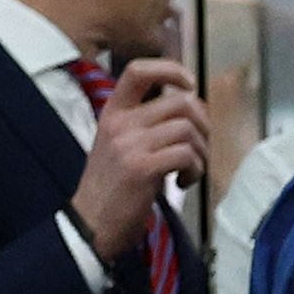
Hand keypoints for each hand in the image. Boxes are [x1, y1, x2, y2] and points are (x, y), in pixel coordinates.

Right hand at [72, 61, 211, 264]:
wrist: (90, 224)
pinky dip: (195, 169)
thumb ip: (145, 123)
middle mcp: (120, 122)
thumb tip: (189, 108)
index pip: (139, 70)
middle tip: (199, 146)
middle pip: (180, 101)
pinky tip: (183, 181)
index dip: (171, 70)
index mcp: (113, 112)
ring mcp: (130, 144)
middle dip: (202, 124)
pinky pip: (186, 154)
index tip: (189, 85)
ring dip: (201, 151)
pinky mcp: (142, 168)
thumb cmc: (111, 187)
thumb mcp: (119, 144)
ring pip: (187, 128)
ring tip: (190, 169)